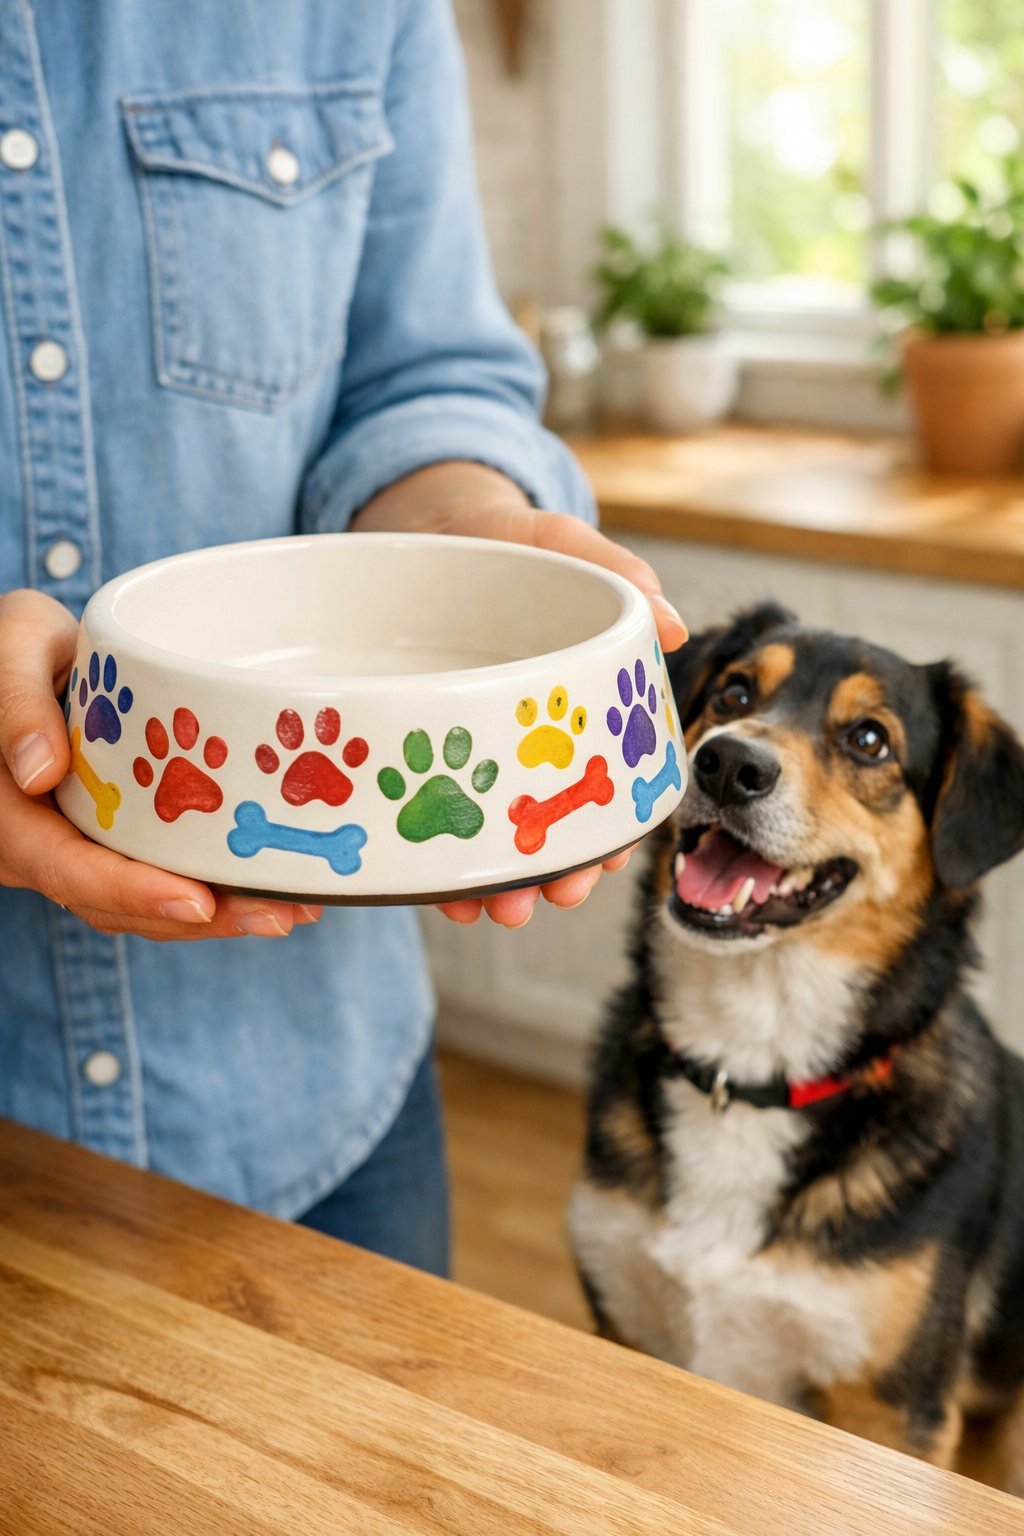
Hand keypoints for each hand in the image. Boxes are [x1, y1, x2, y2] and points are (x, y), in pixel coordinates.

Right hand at [0, 590, 319, 939]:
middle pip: (118, 903)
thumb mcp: (10, 650)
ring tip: (294, 908)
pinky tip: (272, 881)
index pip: (69, 870)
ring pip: (142, 900)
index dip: (134, 893)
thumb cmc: (12, 642)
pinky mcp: (112, 834)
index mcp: (10, 815)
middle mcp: (41, 845)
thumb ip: (16, 702)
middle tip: (280, 915)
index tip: (198, 903)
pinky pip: (155, 872)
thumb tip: (38, 772)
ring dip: (217, 912)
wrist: (18, 654)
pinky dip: (212, 883)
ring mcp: (76, 845)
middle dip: (201, 917)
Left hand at [352, 462, 687, 926]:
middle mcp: (525, 744)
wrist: (410, 528)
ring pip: (490, 836)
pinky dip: (428, 857)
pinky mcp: (414, 752)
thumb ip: (610, 570)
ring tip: (478, 908)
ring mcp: (468, 752)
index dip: (611, 832)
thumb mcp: (553, 541)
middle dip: (550, 874)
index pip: (608, 784)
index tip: (603, 863)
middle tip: (537, 899)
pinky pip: (425, 818)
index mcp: (573, 709)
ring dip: (490, 880)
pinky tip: (426, 885)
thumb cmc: (498, 540)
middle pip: (551, 827)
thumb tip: (672, 624)